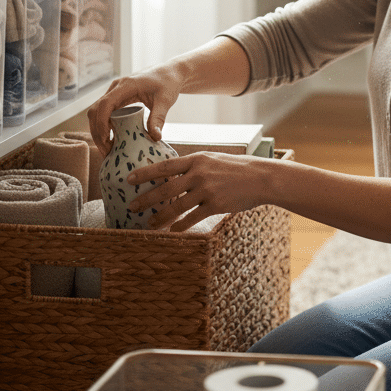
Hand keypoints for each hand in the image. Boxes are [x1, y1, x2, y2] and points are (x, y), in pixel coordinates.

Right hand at [87, 66, 181, 156]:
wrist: (170, 73)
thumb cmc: (168, 83)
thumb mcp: (166, 100)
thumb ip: (159, 117)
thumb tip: (155, 137)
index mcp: (126, 85)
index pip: (106, 103)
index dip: (102, 122)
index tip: (106, 139)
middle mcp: (116, 87)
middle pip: (96, 110)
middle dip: (97, 131)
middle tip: (106, 151)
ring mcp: (115, 92)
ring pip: (97, 112)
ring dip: (99, 130)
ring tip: (108, 149)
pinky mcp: (117, 98)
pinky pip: (104, 112)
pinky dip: (104, 126)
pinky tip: (112, 139)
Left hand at [126, 152, 270, 232]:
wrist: (261, 177)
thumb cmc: (236, 168)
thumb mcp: (213, 159)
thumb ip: (194, 166)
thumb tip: (173, 175)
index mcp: (197, 159)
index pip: (165, 166)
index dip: (145, 173)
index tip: (129, 179)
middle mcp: (199, 173)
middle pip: (166, 188)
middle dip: (146, 198)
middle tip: (132, 207)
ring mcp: (207, 190)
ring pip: (176, 206)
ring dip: (160, 217)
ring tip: (149, 224)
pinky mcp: (216, 205)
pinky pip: (192, 218)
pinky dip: (179, 226)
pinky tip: (171, 232)